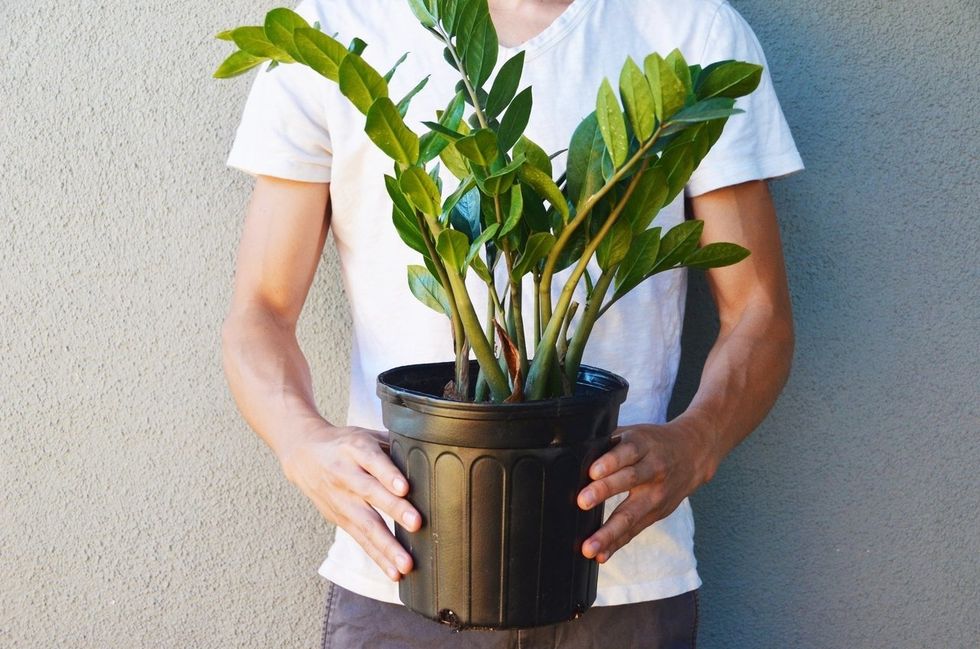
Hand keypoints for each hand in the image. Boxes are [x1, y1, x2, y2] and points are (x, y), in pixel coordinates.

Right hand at [279, 423, 420, 581]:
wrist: (303, 454)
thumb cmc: (345, 444)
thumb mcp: (366, 435)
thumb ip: (394, 446)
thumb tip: (429, 459)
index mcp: (356, 449)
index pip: (373, 461)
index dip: (389, 474)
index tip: (405, 488)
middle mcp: (346, 475)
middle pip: (371, 493)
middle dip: (394, 510)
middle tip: (416, 523)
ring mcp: (341, 500)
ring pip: (365, 524)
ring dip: (386, 546)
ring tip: (405, 564)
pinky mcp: (338, 518)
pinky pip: (360, 539)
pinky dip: (377, 556)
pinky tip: (393, 572)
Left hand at [577, 417, 716, 562]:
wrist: (693, 454)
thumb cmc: (651, 443)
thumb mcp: (634, 433)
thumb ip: (609, 442)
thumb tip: (574, 451)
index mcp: (643, 445)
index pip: (627, 452)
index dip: (610, 461)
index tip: (592, 471)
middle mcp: (653, 469)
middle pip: (629, 480)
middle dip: (605, 491)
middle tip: (582, 502)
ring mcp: (656, 494)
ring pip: (632, 513)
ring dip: (609, 531)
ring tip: (589, 547)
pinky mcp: (657, 513)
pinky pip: (634, 530)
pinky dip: (617, 543)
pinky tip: (601, 555)